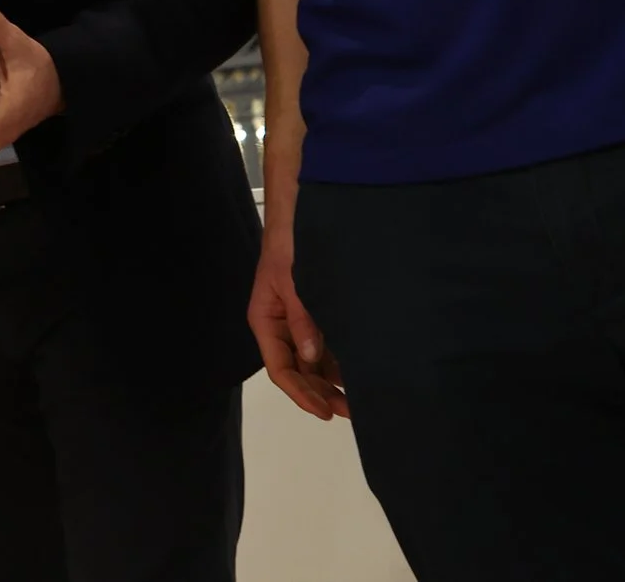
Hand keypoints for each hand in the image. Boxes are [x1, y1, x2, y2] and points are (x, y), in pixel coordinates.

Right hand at [250, 235, 346, 419]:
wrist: (301, 212)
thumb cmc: (290, 245)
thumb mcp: (293, 281)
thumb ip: (302, 318)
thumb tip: (311, 356)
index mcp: (266, 321)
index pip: (281, 369)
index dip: (302, 393)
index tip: (325, 411)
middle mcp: (281, 327)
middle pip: (298, 371)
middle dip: (321, 392)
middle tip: (350, 410)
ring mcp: (298, 321)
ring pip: (312, 362)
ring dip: (331, 381)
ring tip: (358, 399)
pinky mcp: (315, 313)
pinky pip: (325, 345)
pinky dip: (338, 361)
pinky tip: (357, 372)